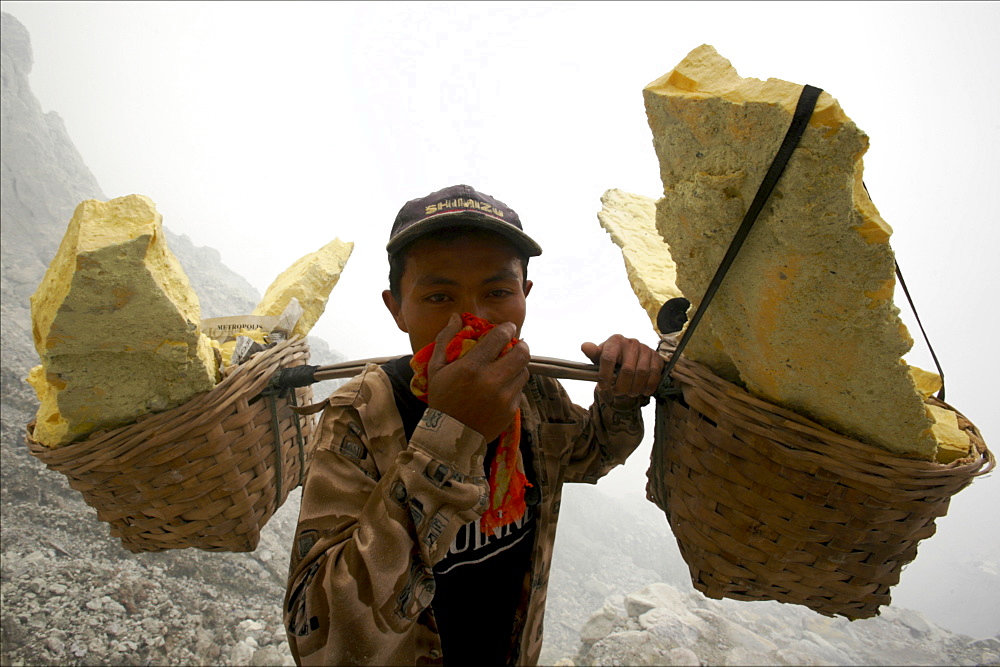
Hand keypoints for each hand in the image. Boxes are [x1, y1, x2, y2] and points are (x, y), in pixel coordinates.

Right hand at [426, 313, 530, 441]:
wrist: (451, 436)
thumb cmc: (441, 399)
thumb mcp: (436, 368)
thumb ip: (445, 339)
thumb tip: (456, 317)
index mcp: (472, 367)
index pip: (500, 337)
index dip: (506, 328)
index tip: (506, 328)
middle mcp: (492, 380)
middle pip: (522, 353)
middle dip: (521, 345)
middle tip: (515, 344)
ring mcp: (504, 396)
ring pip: (524, 371)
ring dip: (517, 365)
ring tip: (507, 366)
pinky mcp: (511, 410)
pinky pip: (519, 389)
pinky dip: (513, 384)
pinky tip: (502, 386)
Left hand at [581, 335, 663, 401]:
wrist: (632, 354)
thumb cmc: (613, 357)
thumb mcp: (601, 356)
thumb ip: (593, 354)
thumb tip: (585, 347)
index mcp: (615, 341)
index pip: (608, 358)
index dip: (605, 375)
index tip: (603, 386)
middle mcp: (631, 343)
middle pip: (627, 370)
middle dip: (621, 386)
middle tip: (617, 392)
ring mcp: (645, 349)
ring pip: (641, 373)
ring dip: (635, 388)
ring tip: (629, 393)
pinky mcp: (656, 357)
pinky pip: (654, 374)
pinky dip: (649, 386)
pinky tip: (643, 392)